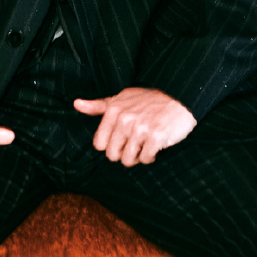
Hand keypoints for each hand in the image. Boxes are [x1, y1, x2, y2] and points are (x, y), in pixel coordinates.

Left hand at [74, 87, 195, 166]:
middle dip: (124, 153)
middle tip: (135, 144)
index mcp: (113, 110)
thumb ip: (99, 105)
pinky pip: (146, 159)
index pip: (99, 144)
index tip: (122, 138)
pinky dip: (151, 156)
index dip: (111, 145)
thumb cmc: (149, 99)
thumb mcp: (122, 98)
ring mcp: (141, 128)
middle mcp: (125, 119)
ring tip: (146, 143)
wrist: (180, 96)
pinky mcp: (157, 137)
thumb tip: (76, 104)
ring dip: (138, 156)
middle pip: (113, 155)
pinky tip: (156, 145)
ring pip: (128, 160)